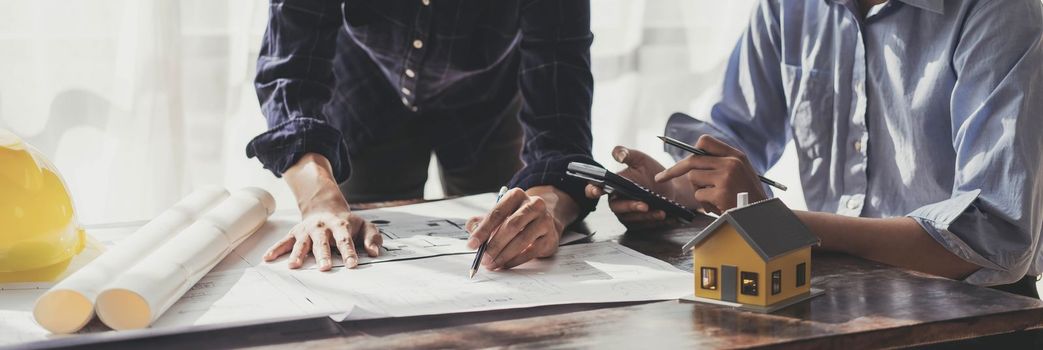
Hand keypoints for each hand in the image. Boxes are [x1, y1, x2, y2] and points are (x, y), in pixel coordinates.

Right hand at [263, 204, 381, 270]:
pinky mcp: (295, 234)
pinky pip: (284, 242)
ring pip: (302, 243)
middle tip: (325, 267)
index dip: (349, 252)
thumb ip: (372, 238)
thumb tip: (374, 252)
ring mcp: (307, 230)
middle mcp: (322, 227)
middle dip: (323, 255)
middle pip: (322, 242)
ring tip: (294, 265)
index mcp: (340, 225)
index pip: (345, 240)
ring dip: (298, 254)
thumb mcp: (365, 226)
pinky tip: (268, 259)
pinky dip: (276, 250)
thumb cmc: (347, 223)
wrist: (325, 208)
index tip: (352, 264)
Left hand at [465, 186, 574, 269]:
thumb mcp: (498, 215)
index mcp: (516, 196)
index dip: (483, 230)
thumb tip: (472, 230)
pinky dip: (515, 260)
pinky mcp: (550, 237)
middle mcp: (533, 205)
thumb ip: (481, 222)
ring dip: (503, 255)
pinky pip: (530, 252)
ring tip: (492, 264)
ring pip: (521, 240)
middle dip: (494, 245)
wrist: (544, 222)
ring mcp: (545, 220)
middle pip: (511, 226)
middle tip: (483, 258)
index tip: (472, 244)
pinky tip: (505, 265)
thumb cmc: (516, 218)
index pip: (497, 212)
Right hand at [584, 146, 695, 229]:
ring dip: (645, 215)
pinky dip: (652, 220)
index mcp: (613, 185)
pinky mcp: (636, 223)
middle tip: (644, 205)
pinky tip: (662, 214)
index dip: (592, 190)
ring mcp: (625, 214)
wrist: (671, 188)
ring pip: (631, 217)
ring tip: (660, 211)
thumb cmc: (652, 173)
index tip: (595, 190)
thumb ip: (627, 154)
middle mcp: (616, 201)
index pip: (596, 188)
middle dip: (629, 206)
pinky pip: (641, 224)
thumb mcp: (641, 160)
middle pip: (616, 207)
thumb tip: (618, 155)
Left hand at [654, 135, 765, 213]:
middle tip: (659, 179)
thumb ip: (721, 164)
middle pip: (692, 161)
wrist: (763, 216)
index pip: (705, 142)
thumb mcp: (740, 173)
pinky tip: (718, 207)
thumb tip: (692, 161)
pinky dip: (704, 203)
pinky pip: (698, 195)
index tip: (681, 159)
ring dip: (698, 191)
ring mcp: (726, 177)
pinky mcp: (721, 192)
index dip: (690, 150)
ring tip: (714, 199)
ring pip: (693, 179)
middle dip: (673, 171)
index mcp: (736, 155)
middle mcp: (731, 162)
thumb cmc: (748, 197)